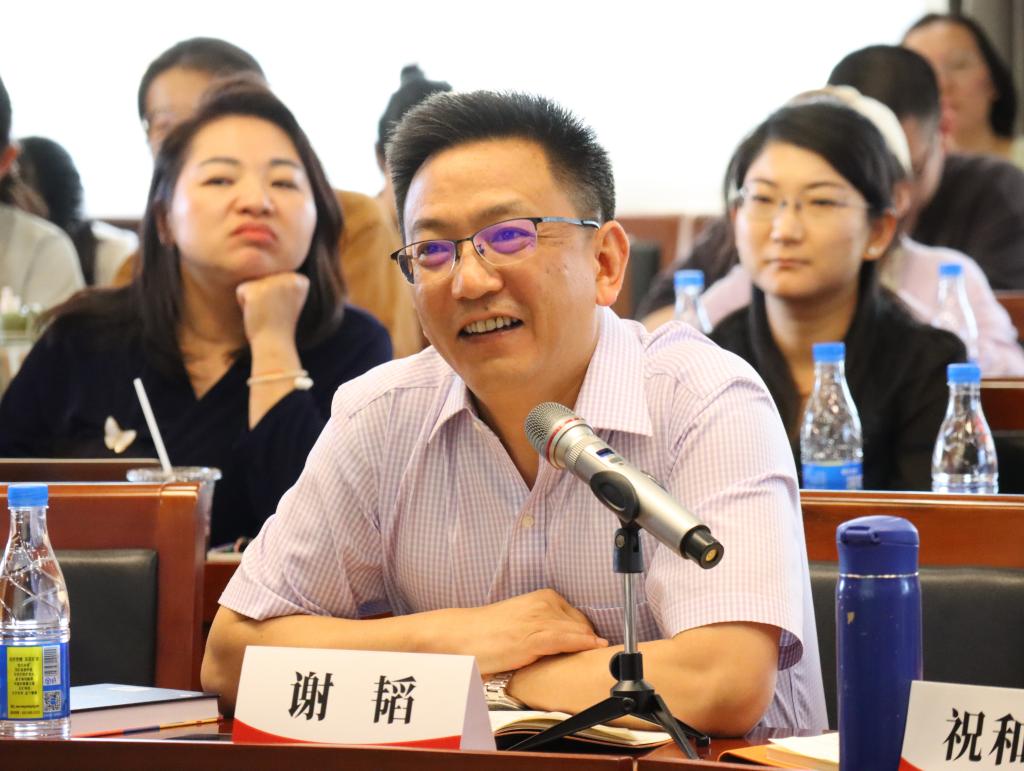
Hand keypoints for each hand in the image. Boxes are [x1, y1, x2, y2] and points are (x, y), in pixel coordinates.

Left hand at [235, 272, 309, 346]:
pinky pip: (241, 291)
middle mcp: (289, 277)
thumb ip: (284, 283)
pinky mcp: (256, 289)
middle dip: (263, 296)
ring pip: (253, 283)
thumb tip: (276, 263)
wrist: (275, 343)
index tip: (285, 310)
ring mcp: (272, 282)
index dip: (276, 296)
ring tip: (266, 313)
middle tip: (274, 313)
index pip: (277, 277)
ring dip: (254, 299)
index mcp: (301, 280)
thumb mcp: (288, 300)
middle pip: (264, 278)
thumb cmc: (280, 325)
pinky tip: (257, 314)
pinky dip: (244, 304)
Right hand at [444, 589, 607, 675]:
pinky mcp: (534, 636)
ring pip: (578, 632)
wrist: (462, 635)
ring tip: (599, 658)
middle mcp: (544, 603)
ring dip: (591, 646)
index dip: (587, 636)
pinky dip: (584, 645)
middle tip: (597, 656)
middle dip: (590, 642)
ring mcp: (540, 618)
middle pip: (582, 625)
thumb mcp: (525, 623)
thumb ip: (547, 627)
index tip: (594, 649)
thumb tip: (572, 643)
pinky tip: (596, 648)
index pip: (580, 618)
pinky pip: (568, 640)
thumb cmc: (490, 633)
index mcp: (544, 597)